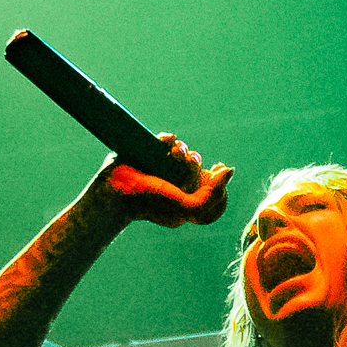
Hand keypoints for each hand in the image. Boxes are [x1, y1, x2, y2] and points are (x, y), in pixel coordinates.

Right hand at [103, 135, 231, 227]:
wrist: (116, 192)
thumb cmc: (151, 202)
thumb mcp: (187, 207)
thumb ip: (211, 196)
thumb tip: (229, 171)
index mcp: (185, 201)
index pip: (211, 190)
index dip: (218, 180)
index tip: (217, 168)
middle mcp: (175, 185)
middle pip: (198, 168)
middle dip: (196, 163)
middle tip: (188, 163)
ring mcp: (161, 169)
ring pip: (183, 152)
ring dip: (183, 149)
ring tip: (174, 153)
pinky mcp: (148, 154)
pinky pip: (165, 141)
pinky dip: (168, 139)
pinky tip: (166, 142)